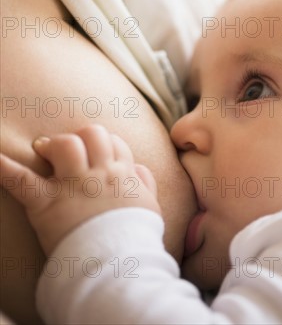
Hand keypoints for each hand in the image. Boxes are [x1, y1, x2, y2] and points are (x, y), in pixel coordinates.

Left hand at [0, 125, 160, 254]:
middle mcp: (99, 173)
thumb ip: (145, 182)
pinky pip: (23, 180)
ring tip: (43, 150)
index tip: (94, 151)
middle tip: (67, 150)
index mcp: (122, 174)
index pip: (113, 142)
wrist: (119, 266)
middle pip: (92, 134)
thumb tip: (137, 167)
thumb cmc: (134, 238)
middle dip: (79, 137)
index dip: (103, 142)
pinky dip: (6, 168)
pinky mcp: (47, 204)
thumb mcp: (149, 207)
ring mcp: (73, 186)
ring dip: (53, 145)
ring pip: (65, 145)